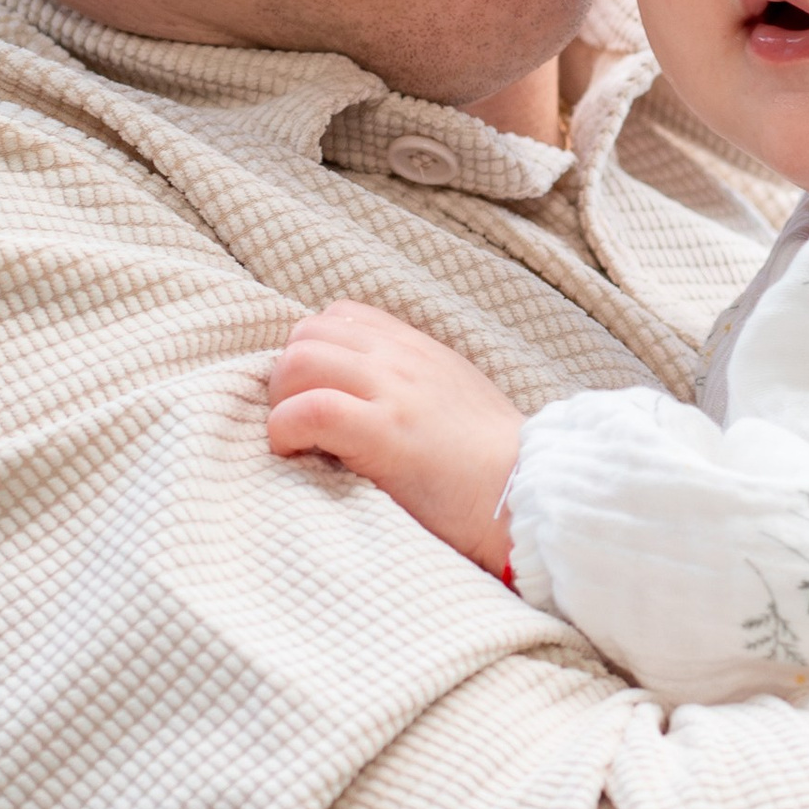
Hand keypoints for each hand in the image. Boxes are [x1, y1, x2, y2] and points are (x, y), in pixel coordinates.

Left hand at [266, 297, 523, 569]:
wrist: (526, 494)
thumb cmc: (489, 463)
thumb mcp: (453, 396)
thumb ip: (409, 381)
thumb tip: (359, 392)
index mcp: (416, 349)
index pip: (339, 315)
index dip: (312, 353)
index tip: (315, 397)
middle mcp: (401, 359)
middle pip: (307, 333)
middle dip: (286, 378)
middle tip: (297, 425)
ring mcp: (394, 392)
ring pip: (299, 361)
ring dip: (281, 402)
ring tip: (296, 440)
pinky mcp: (386, 433)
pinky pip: (312, 410)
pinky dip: (287, 429)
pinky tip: (297, 454)